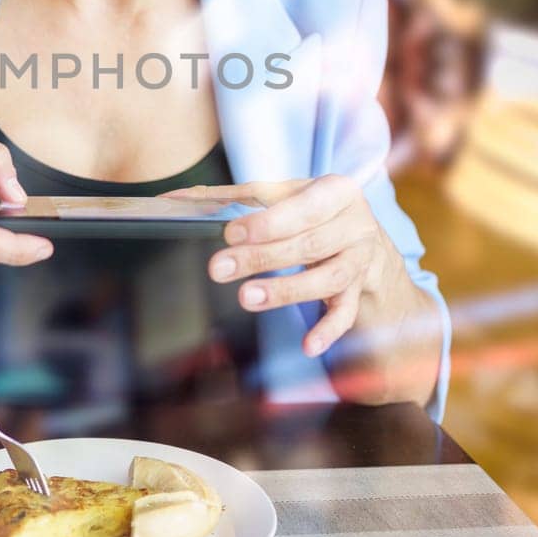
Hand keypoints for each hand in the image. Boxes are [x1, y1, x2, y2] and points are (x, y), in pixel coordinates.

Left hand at [161, 177, 400, 357]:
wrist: (365, 239)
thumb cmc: (312, 212)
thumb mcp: (285, 196)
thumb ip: (236, 197)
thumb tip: (172, 198)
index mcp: (337, 191)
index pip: (301, 207)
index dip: (267, 222)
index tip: (230, 234)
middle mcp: (356, 224)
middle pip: (308, 244)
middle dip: (261, 257)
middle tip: (219, 268)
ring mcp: (361, 260)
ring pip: (326, 279)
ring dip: (285, 291)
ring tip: (246, 298)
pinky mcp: (360, 292)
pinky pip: (346, 314)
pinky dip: (327, 331)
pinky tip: (307, 346)